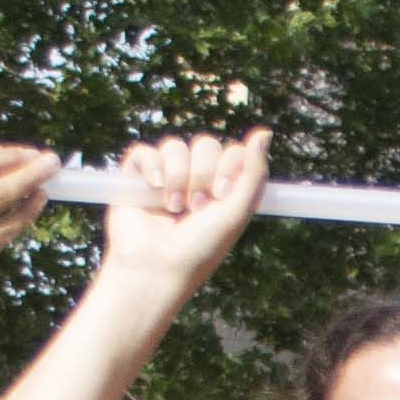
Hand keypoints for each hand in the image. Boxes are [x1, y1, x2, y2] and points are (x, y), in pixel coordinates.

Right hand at [88, 129, 272, 308]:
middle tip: (196, 206)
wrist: (156, 268)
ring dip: (178, 176)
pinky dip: (151, 166)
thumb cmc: (199, 249)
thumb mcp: (236, 213)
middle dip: (203, 174)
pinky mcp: (135, 178)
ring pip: (175, 146)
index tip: (221, 194)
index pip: (232, 151)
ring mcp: (165, 177)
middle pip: (206, 144)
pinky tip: (154, 188)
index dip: (228, 166)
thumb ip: (254, 173)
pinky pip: (145, 151)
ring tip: (173, 207)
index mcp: (222, 187)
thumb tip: (264, 131)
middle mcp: (195, 179)